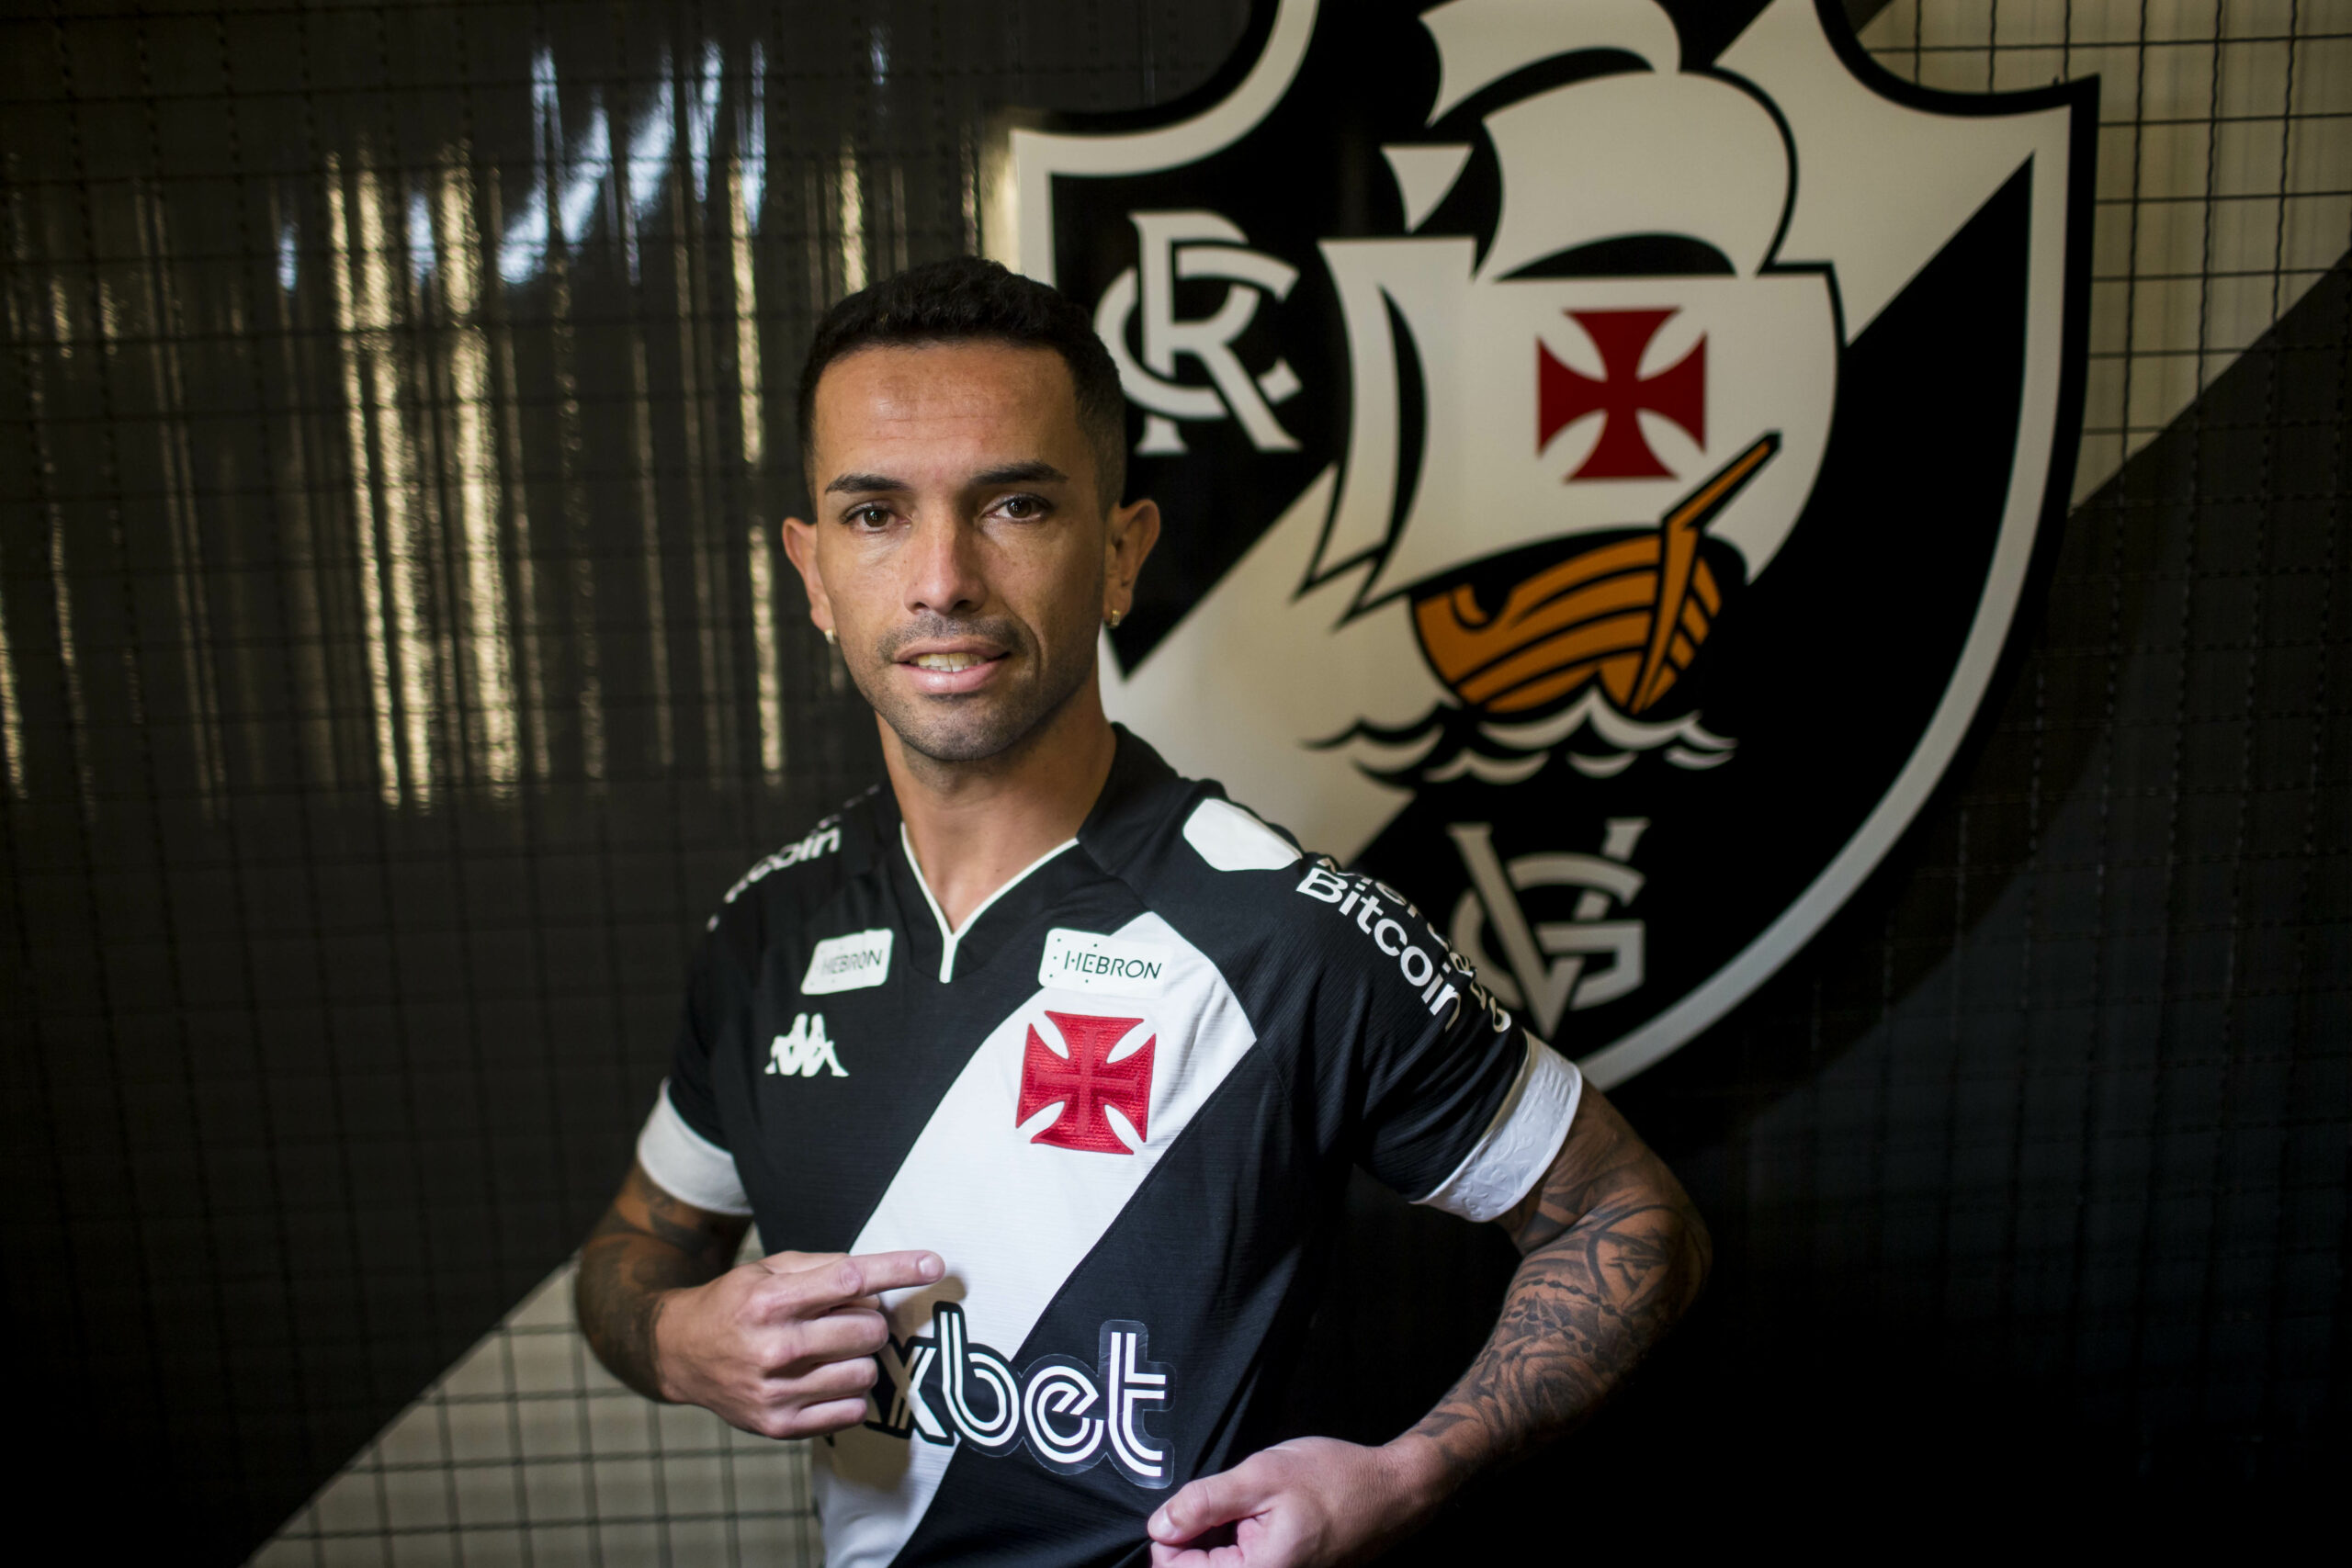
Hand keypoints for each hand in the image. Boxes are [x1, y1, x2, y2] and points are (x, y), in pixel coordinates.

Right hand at [651, 1246, 942, 1438]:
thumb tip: (879, 1281)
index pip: (850, 1280)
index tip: (933, 1264)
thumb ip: (824, 1268)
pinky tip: (826, 1378)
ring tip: (834, 1350)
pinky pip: (851, 1410)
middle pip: (866, 1330)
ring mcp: (776, 1392)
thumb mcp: (769, 1269)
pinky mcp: (779, 1426)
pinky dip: (850, 1392)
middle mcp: (773, 1348)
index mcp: (770, 1301)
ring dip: (862, 1358)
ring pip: (866, 1373)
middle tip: (849, 1318)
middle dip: (870, 1320)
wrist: (680, 1353)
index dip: (898, 1269)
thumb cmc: (735, 1303)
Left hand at [1145, 1436, 1447, 1566]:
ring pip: (1219, 1565)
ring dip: (1216, 1536)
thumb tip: (1159, 1526)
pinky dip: (1236, 1537)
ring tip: (1242, 1505)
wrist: (1391, 1490)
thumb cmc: (1335, 1479)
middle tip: (1222, 1500)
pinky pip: (1242, 1562)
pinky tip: (1254, 1513)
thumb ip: (1205, 1501)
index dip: (1169, 1537)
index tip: (1187, 1506)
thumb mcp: (1262, 1476)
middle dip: (1195, 1536)